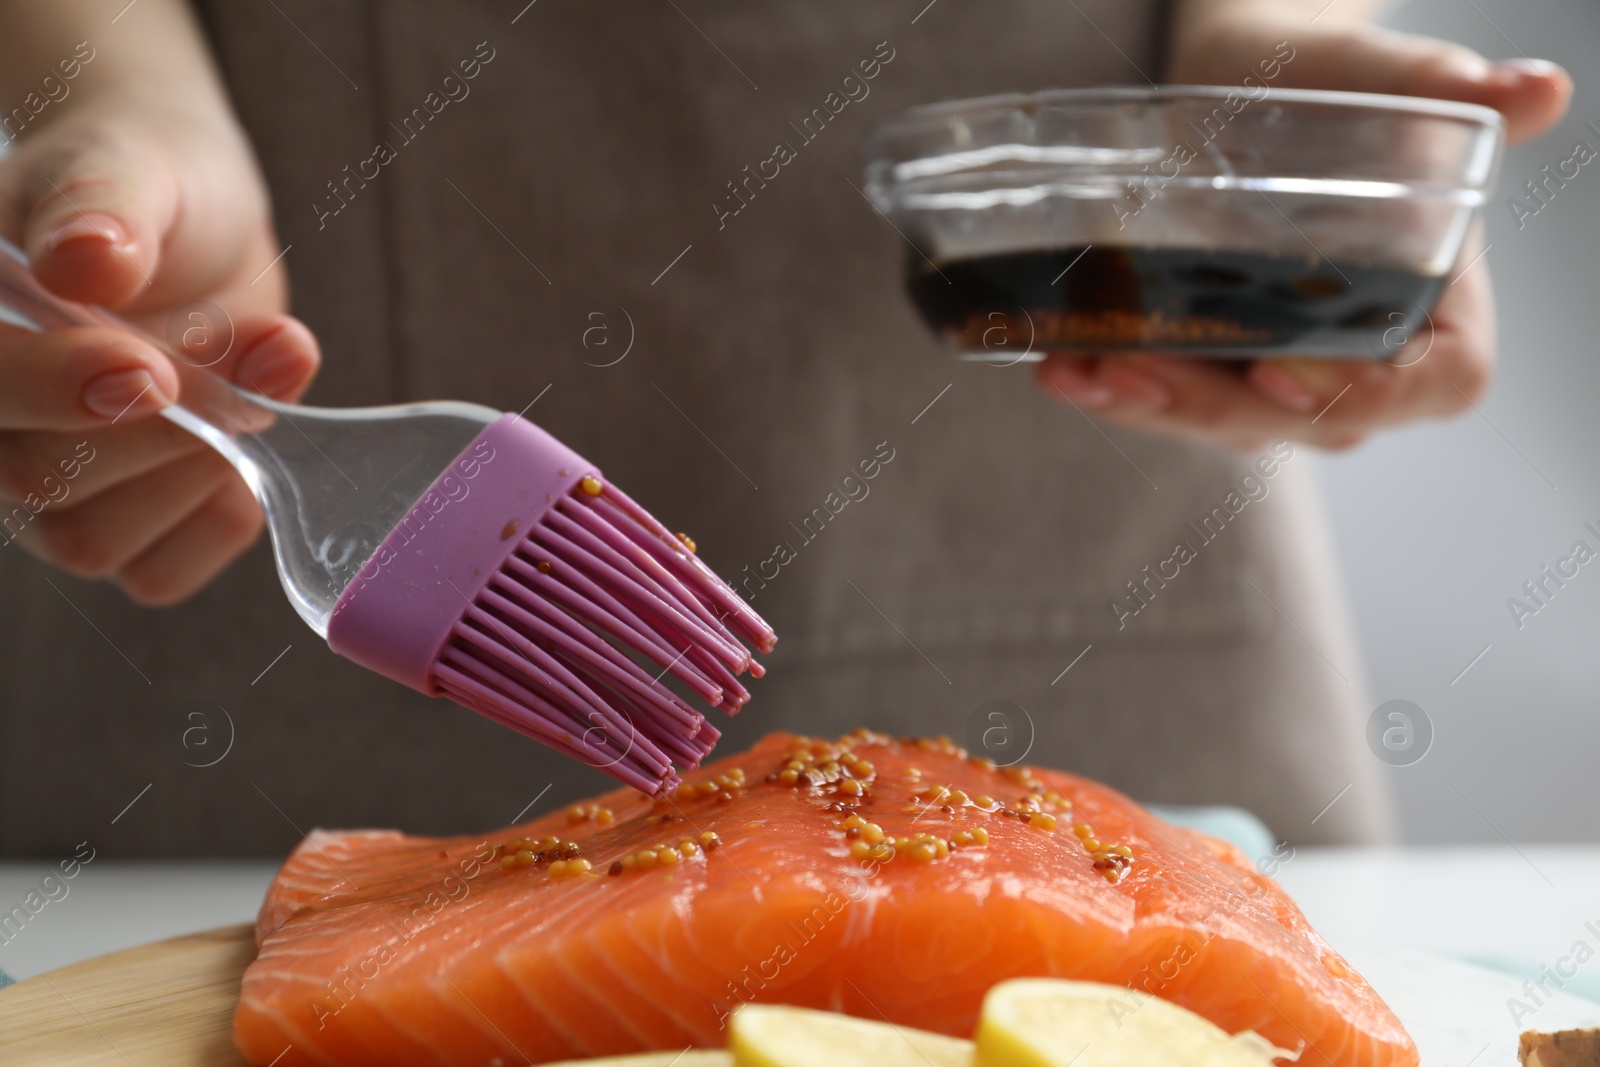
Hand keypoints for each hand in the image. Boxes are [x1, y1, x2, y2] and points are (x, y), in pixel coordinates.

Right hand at [0, 100, 320, 602]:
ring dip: (205, 462)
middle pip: (40, 479)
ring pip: (95, 540)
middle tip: (262, 345)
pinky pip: (156, 572)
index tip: (150, 370)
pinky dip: (219, 513)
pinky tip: (254, 440)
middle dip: (170, 423)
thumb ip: (99, 207)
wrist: (189, 218)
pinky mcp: (118, 523)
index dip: (56, 390)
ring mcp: (43, 486)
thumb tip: (86, 260)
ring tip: (267, 360)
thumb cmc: (137, 182)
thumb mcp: (122, 165)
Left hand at [1035, 1, 1572, 449]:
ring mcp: (1292, 372)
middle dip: (1211, 404)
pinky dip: (1120, 385)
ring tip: (1075, 369)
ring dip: (1147, 404)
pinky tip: (1061, 364)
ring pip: (1229, 421)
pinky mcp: (1225, 368)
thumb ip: (1441, 94)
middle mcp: (1371, 355)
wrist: (1253, 81)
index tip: (1278, 373)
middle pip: (1307, 418)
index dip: (1360, 392)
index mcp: (1444, 305)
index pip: (1433, 383)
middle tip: (1130, 370)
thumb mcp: (1377, 79)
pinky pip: (1179, 397)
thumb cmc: (1329, 79)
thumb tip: (1535, 92)